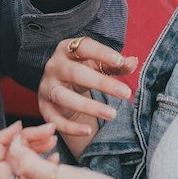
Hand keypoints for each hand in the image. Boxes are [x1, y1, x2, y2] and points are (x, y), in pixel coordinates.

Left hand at [0, 123, 165, 178]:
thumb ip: (32, 164)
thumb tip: (12, 147)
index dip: (1, 141)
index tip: (21, 125)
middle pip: (7, 161)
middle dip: (21, 140)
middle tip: (48, 129)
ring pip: (21, 163)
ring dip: (31, 145)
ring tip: (53, 136)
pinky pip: (34, 170)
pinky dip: (40, 154)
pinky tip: (55, 151)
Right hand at [39, 36, 135, 156]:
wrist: (61, 88)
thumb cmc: (84, 71)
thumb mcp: (100, 65)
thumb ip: (116, 64)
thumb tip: (133, 62)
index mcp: (67, 49)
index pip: (84, 47)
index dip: (102, 53)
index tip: (120, 61)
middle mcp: (54, 66)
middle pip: (75, 73)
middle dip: (101, 83)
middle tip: (126, 93)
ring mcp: (47, 87)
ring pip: (64, 97)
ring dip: (88, 107)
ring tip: (112, 114)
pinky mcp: (44, 107)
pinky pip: (55, 119)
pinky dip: (70, 127)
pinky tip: (88, 131)